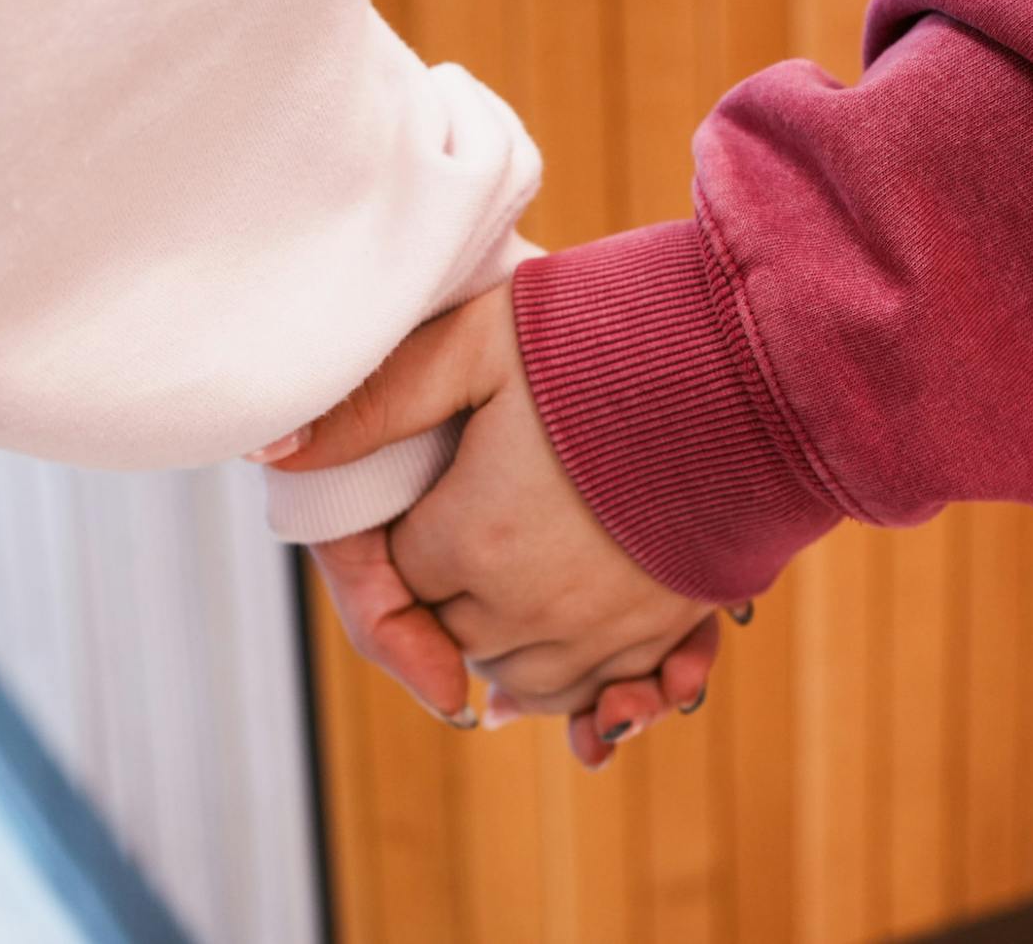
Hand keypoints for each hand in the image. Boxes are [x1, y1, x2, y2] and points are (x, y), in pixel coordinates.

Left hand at [269, 284, 724, 765]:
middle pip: (449, 632)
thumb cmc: (615, 340)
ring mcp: (605, 627)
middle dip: (439, 589)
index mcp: (474, 539)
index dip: (400, 530)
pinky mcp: (664, 627)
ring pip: (514, 678)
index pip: (397, 573)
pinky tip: (561, 638)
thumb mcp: (478, 343)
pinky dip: (569, 678)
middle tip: (458, 526)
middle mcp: (532, 605)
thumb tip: (272, 452)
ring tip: (501, 585)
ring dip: (494, 643)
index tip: (424, 488)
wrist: (760, 364)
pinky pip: (593, 692)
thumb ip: (375, 400)